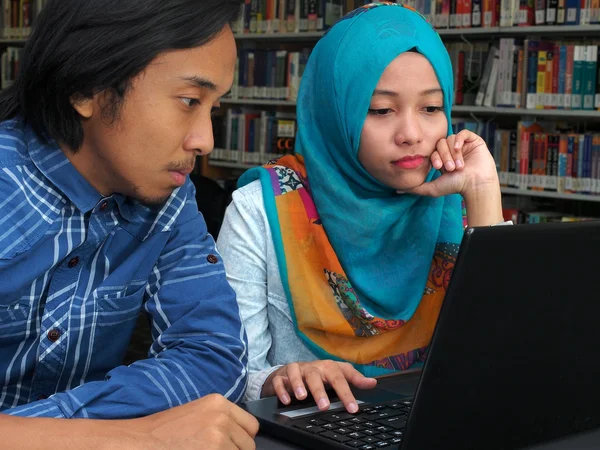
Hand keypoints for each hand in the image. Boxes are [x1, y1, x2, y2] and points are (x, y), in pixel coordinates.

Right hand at [137, 394, 258, 449]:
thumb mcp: (198, 413)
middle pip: (248, 444)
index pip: (251, 426)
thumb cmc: (165, 431)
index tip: (231, 445)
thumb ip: (222, 420)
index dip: (242, 439)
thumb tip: (241, 437)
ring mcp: (218, 437)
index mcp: (219, 403)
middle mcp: (222, 417)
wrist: (141, 442)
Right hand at [262, 361, 377, 412]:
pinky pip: (279, 381)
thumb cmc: (318, 374)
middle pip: (315, 375)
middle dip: (319, 390)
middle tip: (324, 406)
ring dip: (298, 384)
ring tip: (301, 397)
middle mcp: (311, 367)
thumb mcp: (337, 374)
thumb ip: (354, 379)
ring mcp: (295, 371)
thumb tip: (373, 382)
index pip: (339, 378)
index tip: (353, 408)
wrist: (292, 371)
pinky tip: (286, 400)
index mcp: (327, 367)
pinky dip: (282, 390)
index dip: (347, 393)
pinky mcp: (281, 376)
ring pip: (296, 373)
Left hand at [401, 129, 498, 198]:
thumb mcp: (432, 188)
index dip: (435, 157)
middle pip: (441, 144)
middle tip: (450, 168)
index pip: (433, 151)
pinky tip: (459, 148)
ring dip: (453, 153)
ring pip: (451, 140)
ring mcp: (463, 146)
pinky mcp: (474, 141)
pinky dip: (459, 139)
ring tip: (459, 166)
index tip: (439, 167)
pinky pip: (463, 133)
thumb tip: (398, 190)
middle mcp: (452, 151)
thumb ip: (416, 188)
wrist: (475, 185)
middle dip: (444, 156)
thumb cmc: (456, 187)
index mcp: (443, 159)